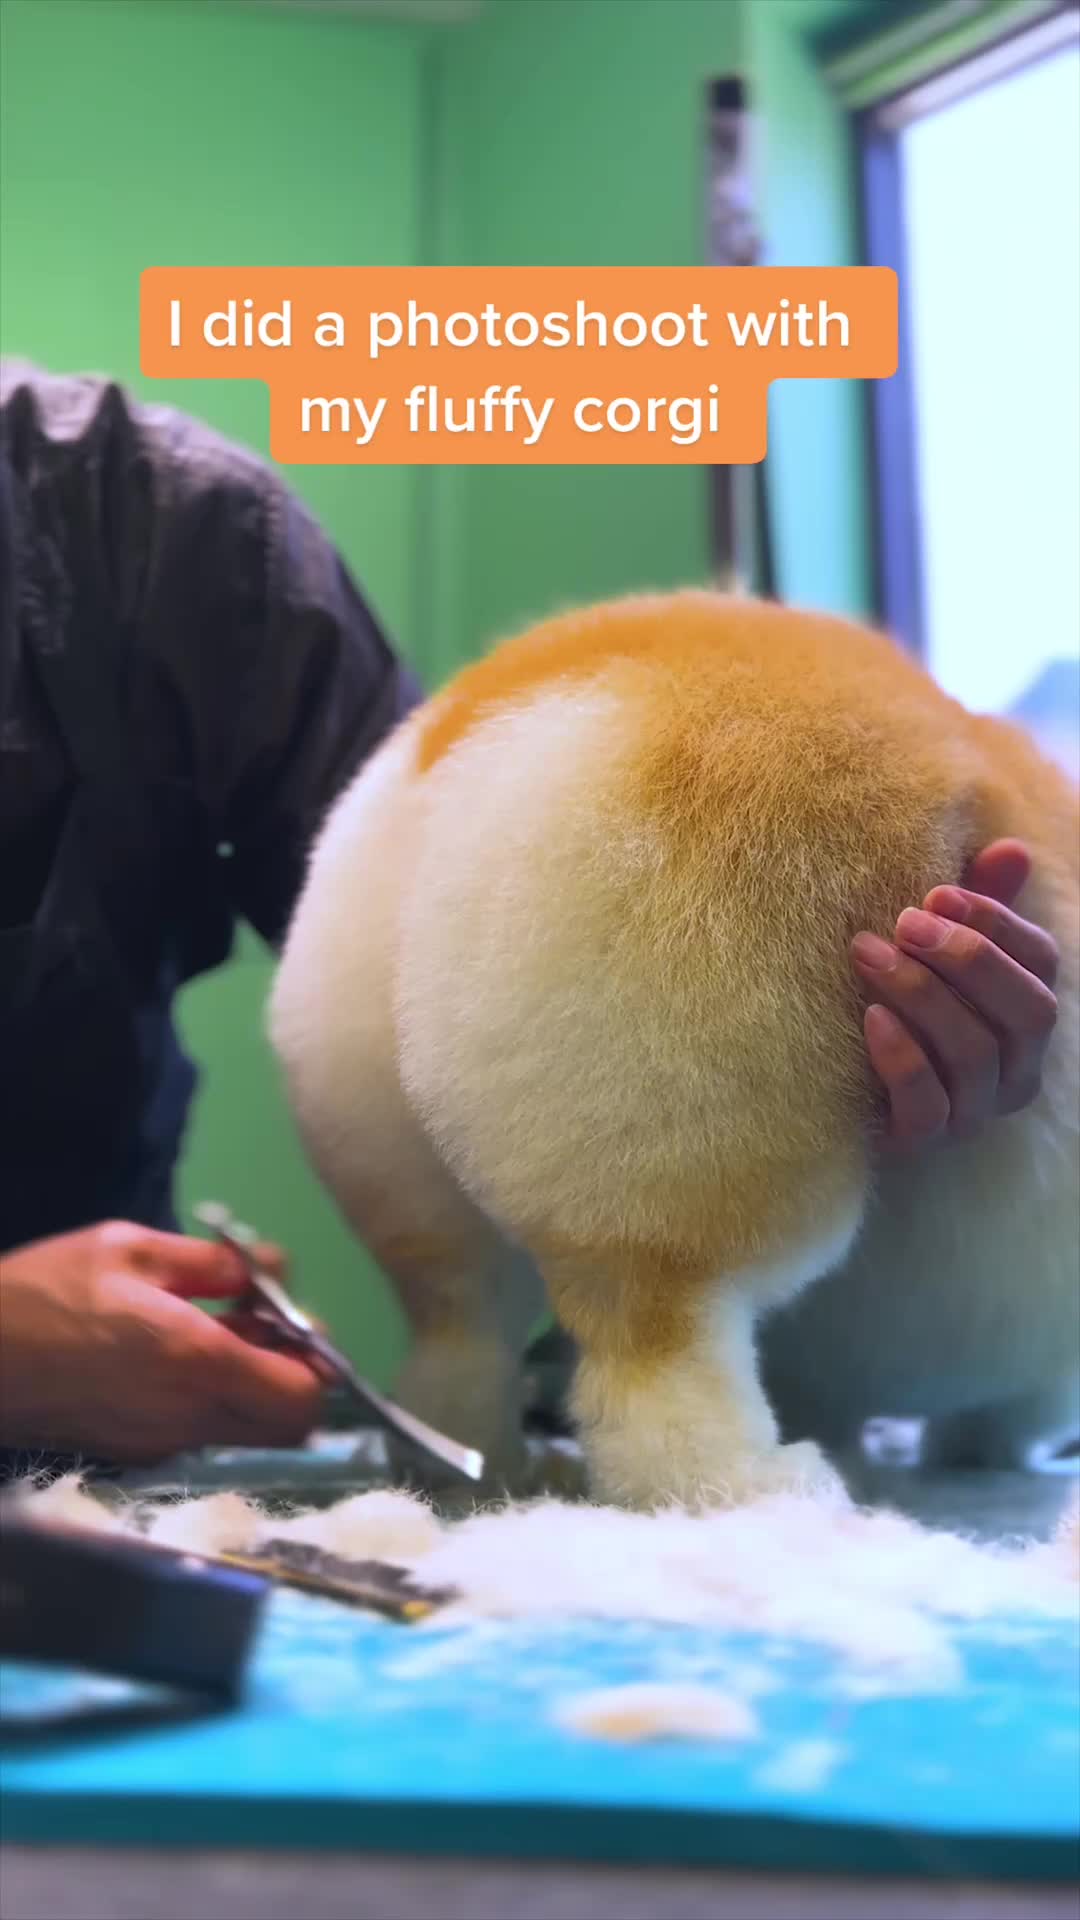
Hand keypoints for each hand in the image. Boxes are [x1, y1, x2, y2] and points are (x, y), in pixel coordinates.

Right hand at [0, 1221, 323, 1462]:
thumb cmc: (48, 1292)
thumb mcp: (131, 1250)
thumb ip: (211, 1262)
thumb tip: (269, 1269)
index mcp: (198, 1363)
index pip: (302, 1397)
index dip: (317, 1361)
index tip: (295, 1320)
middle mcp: (190, 1417)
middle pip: (286, 1426)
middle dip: (292, 1378)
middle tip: (264, 1326)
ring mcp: (163, 1443)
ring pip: (245, 1430)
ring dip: (252, 1388)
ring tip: (217, 1330)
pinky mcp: (136, 1452)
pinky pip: (203, 1430)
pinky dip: (213, 1399)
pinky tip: (176, 1356)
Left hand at [851, 839, 1058, 1152]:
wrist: (829, 1084)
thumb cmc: (895, 1000)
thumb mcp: (931, 950)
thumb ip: (973, 905)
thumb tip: (1011, 849)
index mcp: (1025, 1015)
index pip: (1043, 963)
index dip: (997, 922)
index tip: (936, 893)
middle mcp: (1016, 1069)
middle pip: (1029, 1012)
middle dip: (968, 958)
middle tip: (904, 922)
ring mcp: (973, 1112)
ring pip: (976, 1056)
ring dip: (922, 996)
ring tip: (869, 955)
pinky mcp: (922, 1142)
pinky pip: (928, 1109)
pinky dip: (902, 1059)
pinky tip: (870, 1018)